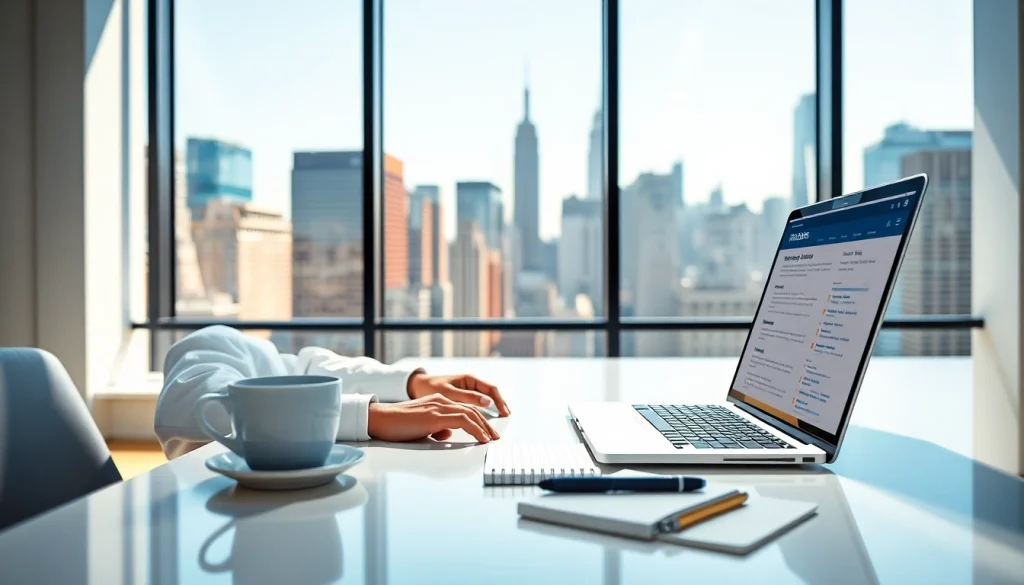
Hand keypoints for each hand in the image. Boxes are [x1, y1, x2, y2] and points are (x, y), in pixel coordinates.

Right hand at [367, 394, 499, 442]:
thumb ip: (437, 428)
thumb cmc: (397, 426)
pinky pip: (463, 421)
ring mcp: (438, 407)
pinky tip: (481, 439)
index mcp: (438, 402)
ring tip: (491, 439)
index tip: (486, 433)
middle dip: (486, 424)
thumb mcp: (422, 427)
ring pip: (470, 414)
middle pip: (471, 410)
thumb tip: (449, 435)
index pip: (464, 409)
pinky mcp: (435, 416)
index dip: (478, 421)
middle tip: (495, 437)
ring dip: (484, 428)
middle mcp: (441, 401)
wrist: (381, 420)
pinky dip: (475, 430)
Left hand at [407, 372, 510, 416]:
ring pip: (485, 401)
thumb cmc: (430, 387)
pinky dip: (483, 413)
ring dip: (493, 411)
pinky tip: (485, 421)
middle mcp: (470, 384)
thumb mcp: (449, 392)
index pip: (491, 389)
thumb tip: (488, 402)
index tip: (504, 413)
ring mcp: (467, 391)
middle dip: (499, 407)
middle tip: (506, 418)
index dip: (500, 401)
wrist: (416, 387)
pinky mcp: (462, 399)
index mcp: (469, 379)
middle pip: (491, 395)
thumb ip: (468, 397)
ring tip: (498, 421)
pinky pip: (477, 405)